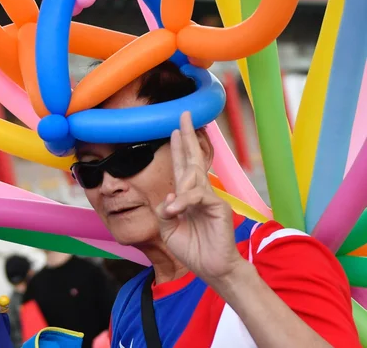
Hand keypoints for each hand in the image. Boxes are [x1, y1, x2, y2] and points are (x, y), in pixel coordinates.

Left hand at [156, 112, 245, 284]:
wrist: (211, 269)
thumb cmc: (192, 248)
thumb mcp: (168, 228)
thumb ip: (164, 210)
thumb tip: (169, 196)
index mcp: (187, 196)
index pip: (183, 167)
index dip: (178, 149)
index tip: (172, 131)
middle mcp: (200, 192)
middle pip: (193, 159)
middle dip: (187, 136)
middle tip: (183, 114)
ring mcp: (210, 198)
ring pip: (193, 173)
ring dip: (182, 157)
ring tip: (175, 140)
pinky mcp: (218, 207)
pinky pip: (197, 196)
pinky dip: (183, 201)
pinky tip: (175, 210)